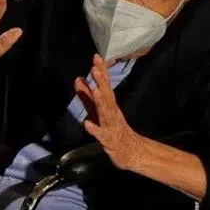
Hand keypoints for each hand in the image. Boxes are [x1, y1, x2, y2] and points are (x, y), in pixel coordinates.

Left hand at [74, 55, 145, 170]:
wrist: (131, 152)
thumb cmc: (113, 129)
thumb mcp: (97, 111)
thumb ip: (87, 96)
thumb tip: (78, 79)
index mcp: (110, 105)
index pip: (106, 86)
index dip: (101, 72)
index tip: (96, 57)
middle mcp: (112, 113)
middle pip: (107, 96)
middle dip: (101, 82)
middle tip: (95, 68)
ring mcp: (111, 126)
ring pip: (105, 113)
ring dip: (100, 101)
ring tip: (95, 89)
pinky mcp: (109, 141)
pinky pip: (101, 135)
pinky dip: (94, 129)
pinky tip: (87, 123)